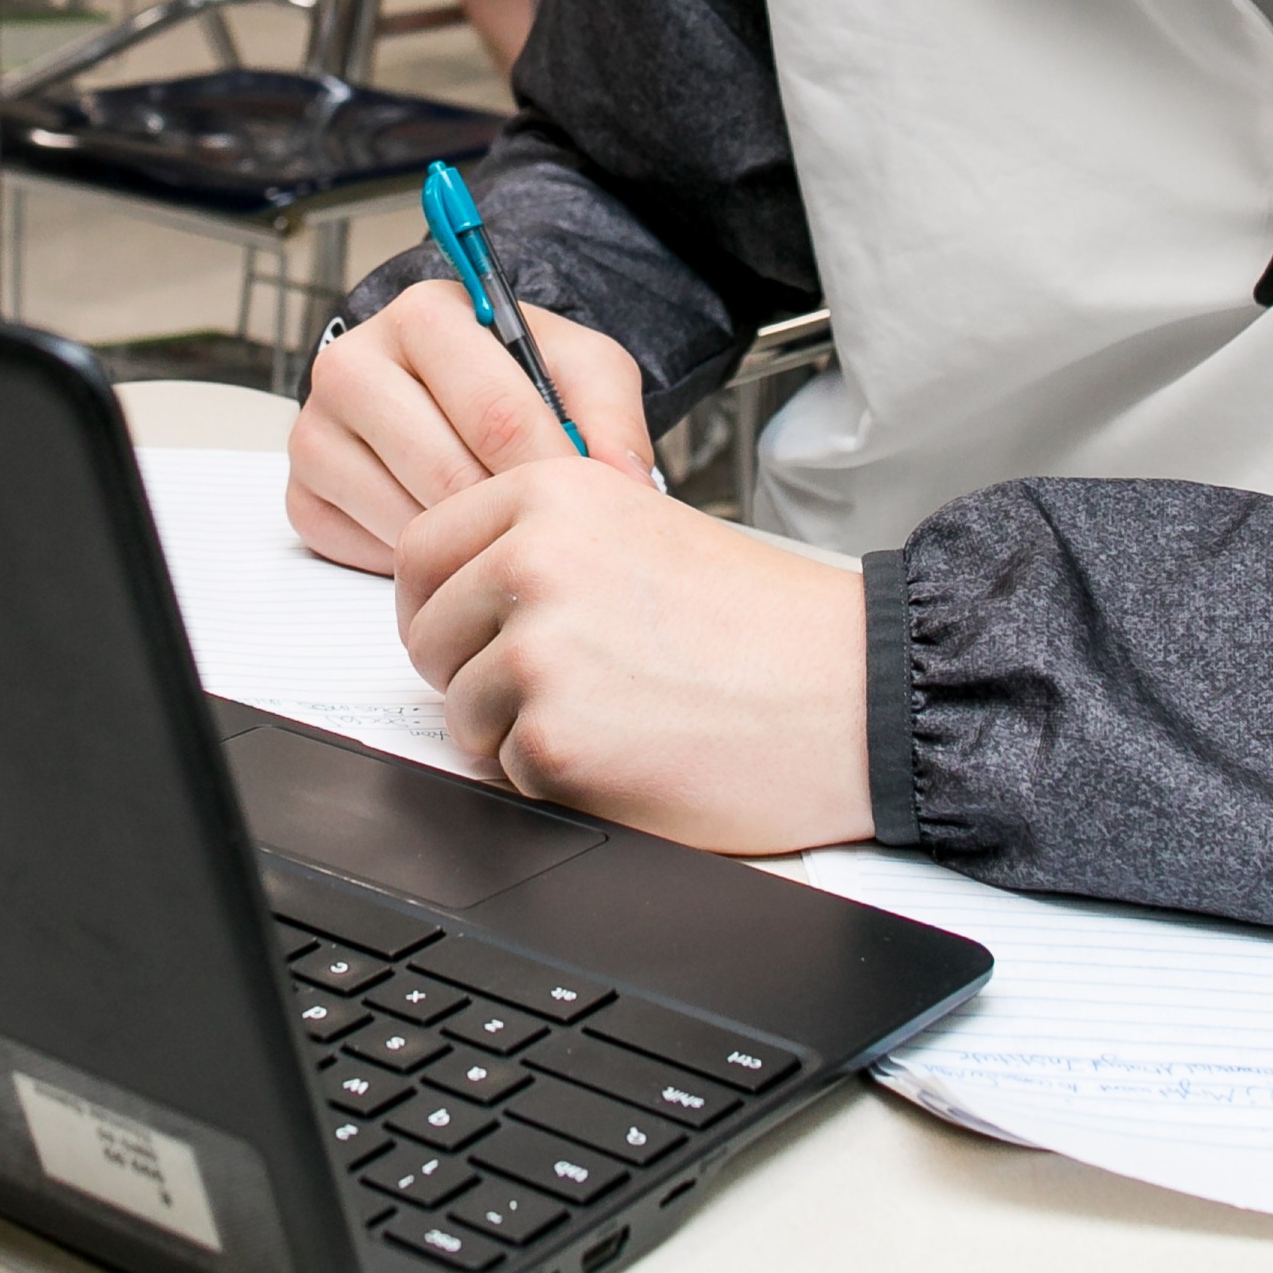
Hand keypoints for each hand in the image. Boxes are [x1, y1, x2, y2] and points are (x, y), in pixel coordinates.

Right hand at [285, 278, 651, 573]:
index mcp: (422, 315)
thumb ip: (612, 418)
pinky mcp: (302, 495)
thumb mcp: (585, 373)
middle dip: (507, 512)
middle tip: (548, 534)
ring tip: (505, 534)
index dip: (548, 470)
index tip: (584, 505)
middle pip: (444, 470)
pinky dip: (419, 562)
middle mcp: (351, 364)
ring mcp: (316, 431)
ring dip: (466, 542)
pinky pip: (368, 552)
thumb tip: (624, 482)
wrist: (463, 401)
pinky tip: (452, 540)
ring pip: (405, 518)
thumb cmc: (521, 381)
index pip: (494, 411)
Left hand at [393, 467, 871, 854]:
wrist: (852, 694)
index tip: (464, 627)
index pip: (420, 550)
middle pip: (428, 636)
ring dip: (519, 730)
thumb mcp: (643, 527)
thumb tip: (461, 587)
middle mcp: (533, 561)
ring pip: (461, 711)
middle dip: (474, 673)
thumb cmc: (768, 624)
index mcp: (552, 494)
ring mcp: (539, 651)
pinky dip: (560, 778)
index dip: (436, 602)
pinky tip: (632, 749)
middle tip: (559, 684)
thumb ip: (544, 542)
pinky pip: (509, 773)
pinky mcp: (554, 739)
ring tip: (614, 712)